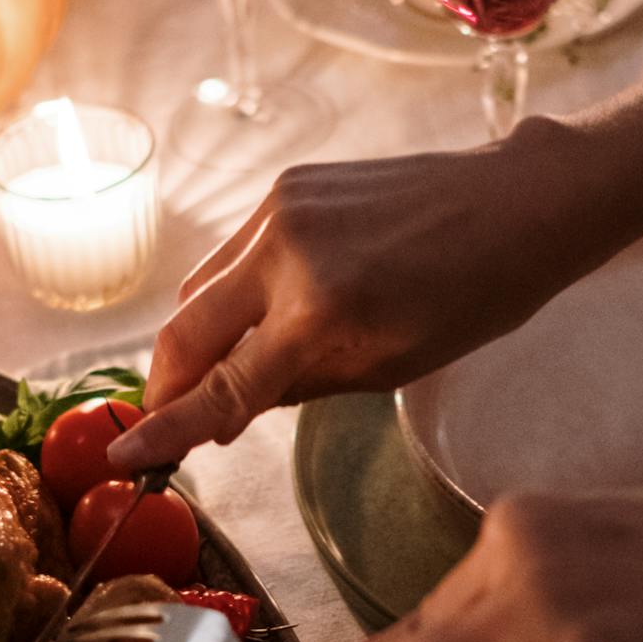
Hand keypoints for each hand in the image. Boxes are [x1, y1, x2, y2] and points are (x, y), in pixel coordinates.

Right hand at [109, 121, 601, 472]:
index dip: (168, 428)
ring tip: (220, 373)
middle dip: (167, 383)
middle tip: (168, 421)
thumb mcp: (389, 365)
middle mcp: (287, 251)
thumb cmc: (473, 297)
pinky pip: (233, 252)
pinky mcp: (288, 184)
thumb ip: (296, 387)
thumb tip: (222, 411)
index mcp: (322, 310)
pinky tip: (260, 316)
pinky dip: (231, 292)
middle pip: (184, 330)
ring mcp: (281, 207)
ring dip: (196, 337)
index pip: (223, 385)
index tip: (125, 457)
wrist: (517, 204)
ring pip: (200, 287)